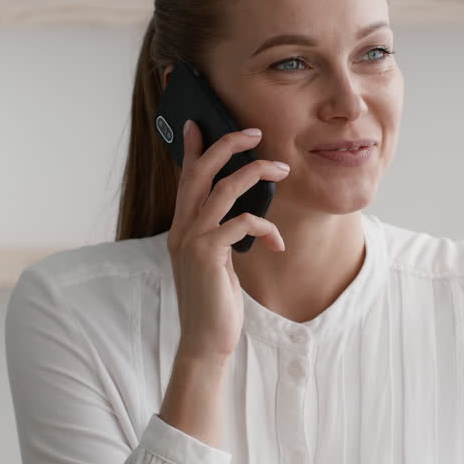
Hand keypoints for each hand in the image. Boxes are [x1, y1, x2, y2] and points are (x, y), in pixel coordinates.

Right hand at [165, 120, 289, 364]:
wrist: (205, 341)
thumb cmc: (214, 301)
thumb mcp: (214, 261)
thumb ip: (219, 235)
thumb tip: (241, 214)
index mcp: (182, 228)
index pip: (185, 179)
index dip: (191, 149)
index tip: (197, 123)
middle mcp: (182, 229)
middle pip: (200, 173)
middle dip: (227, 146)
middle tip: (253, 132)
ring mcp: (193, 241)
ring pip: (223, 191)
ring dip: (255, 174)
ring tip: (281, 169)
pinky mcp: (208, 256)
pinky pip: (240, 224)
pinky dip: (264, 226)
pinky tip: (277, 241)